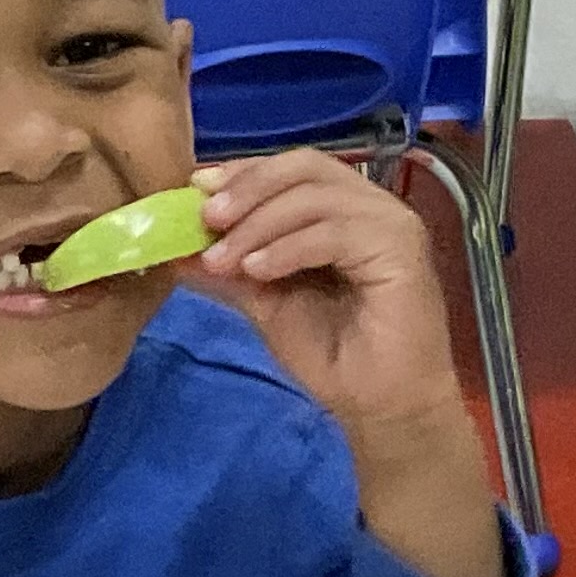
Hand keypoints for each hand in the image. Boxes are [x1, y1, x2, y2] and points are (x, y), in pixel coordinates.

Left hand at [191, 153, 505, 576]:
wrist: (380, 408)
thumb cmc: (333, 356)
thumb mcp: (267, 303)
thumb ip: (230, 270)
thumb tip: (174, 249)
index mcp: (344, 210)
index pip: (293, 169)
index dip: (244, 172)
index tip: (196, 190)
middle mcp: (373, 207)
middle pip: (305, 168)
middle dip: (248, 188)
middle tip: (205, 218)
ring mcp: (392, 225)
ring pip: (316, 197)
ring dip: (259, 224)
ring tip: (222, 261)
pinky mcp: (401, 250)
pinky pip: (335, 232)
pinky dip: (288, 247)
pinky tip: (258, 270)